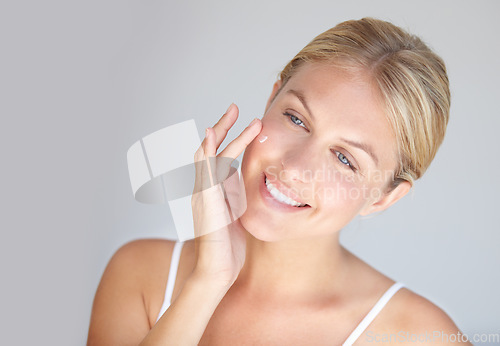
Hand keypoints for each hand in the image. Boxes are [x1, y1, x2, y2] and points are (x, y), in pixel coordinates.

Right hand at [191, 103, 261, 287]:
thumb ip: (239, 195)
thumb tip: (251, 182)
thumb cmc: (229, 245)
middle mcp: (205, 187)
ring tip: (232, 115)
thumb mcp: (238, 212)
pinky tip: (209, 136)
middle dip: (223, 127)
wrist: (218, 269)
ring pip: (206, 155)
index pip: (220, 155)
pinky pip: (203, 171)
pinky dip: (205, 152)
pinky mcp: (205, 200)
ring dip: (219, 133)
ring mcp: (203, 193)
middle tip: (235, 107)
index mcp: (215, 189)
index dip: (230, 136)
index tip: (246, 120)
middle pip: (210, 149)